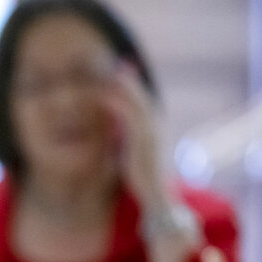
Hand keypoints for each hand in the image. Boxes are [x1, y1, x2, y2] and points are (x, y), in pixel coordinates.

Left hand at [101, 61, 175, 213]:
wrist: (156, 199)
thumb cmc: (142, 180)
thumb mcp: (131, 155)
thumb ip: (125, 140)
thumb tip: (116, 133)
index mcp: (152, 129)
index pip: (141, 101)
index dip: (131, 85)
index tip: (118, 70)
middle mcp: (154, 127)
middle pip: (140, 96)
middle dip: (127, 78)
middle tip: (114, 62)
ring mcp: (150, 134)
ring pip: (136, 102)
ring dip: (123, 85)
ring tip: (109, 71)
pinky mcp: (143, 142)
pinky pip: (129, 118)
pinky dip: (117, 104)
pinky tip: (104, 95)